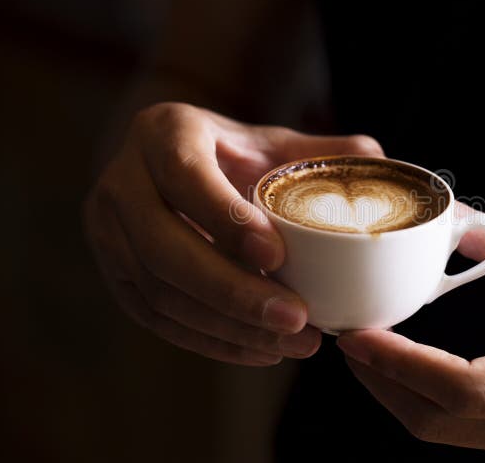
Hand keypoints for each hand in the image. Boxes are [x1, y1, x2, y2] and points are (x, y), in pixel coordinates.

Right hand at [85, 102, 382, 365]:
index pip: (184, 175)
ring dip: (228, 326)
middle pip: (164, 247)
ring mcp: (107, 232)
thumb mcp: (270, 140)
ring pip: (158, 291)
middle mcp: (122, 181)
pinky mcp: (114, 274)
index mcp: (163, 132)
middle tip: (298, 319)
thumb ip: (321, 150)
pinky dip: (210, 341)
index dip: (225, 218)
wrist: (171, 168)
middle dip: (232, 291)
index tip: (278, 256)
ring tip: (293, 342)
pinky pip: (156, 318)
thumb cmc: (232, 153)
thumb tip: (376, 156)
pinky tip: (261, 352)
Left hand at [337, 214, 484, 460]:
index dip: (399, 361)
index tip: (361, 333)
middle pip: (444, 424)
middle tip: (353, 338)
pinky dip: (443, 403)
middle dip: (386, 384)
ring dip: (408, 396)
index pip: (461, 388)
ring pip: (459, 437)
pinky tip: (428, 366)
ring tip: (378, 350)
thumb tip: (468, 228)